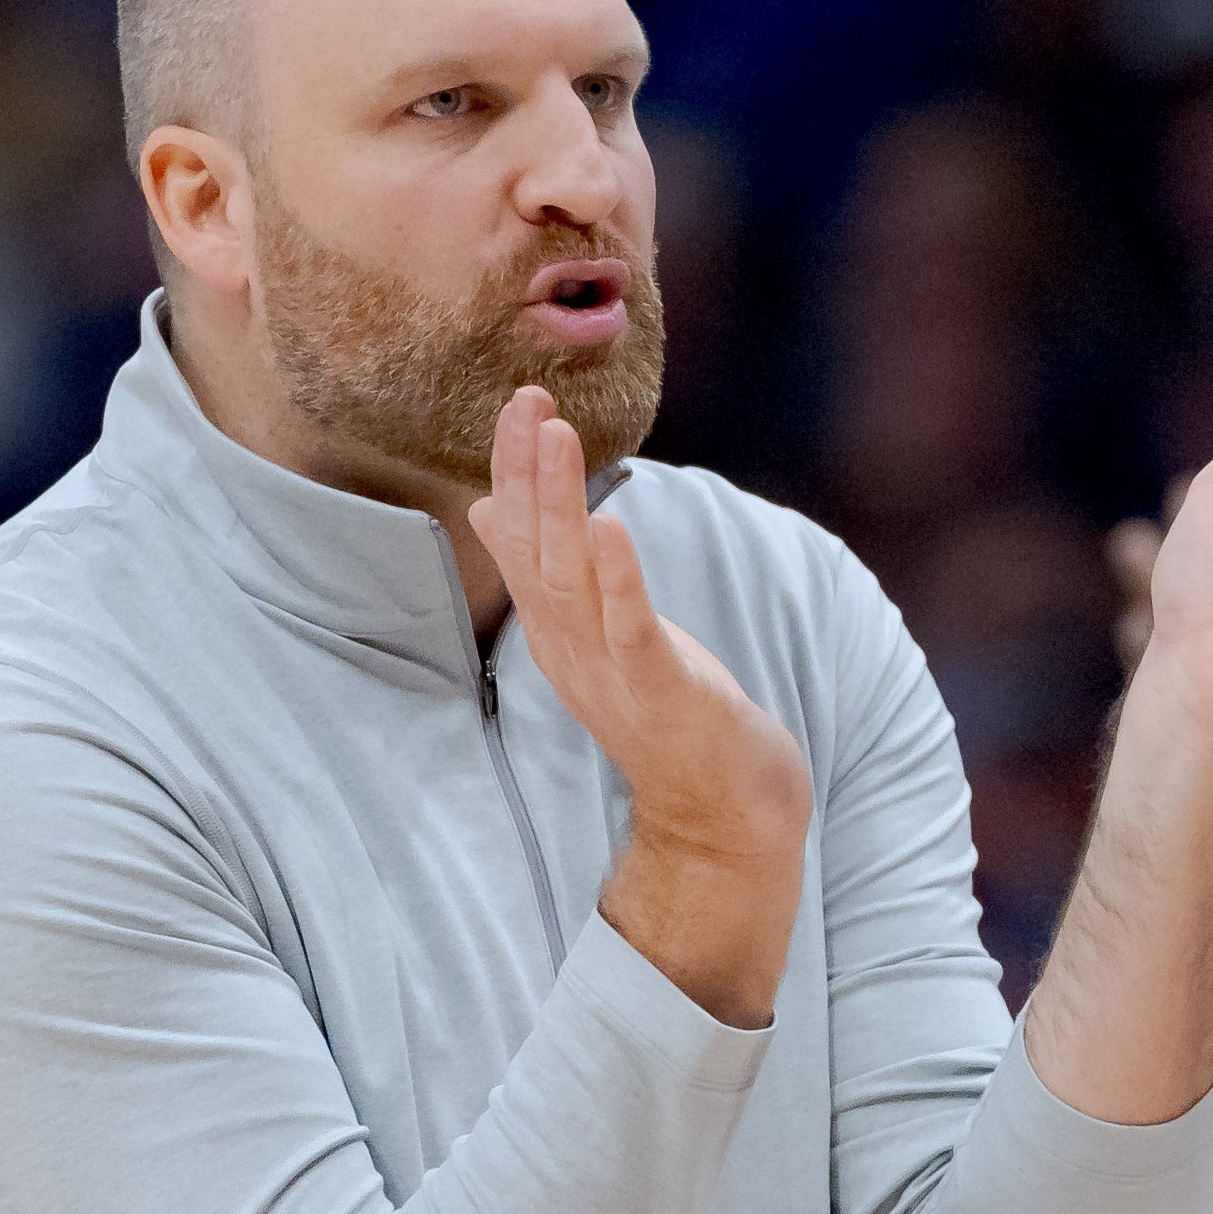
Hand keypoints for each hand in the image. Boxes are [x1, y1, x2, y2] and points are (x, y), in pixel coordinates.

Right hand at [469, 386, 808, 1022]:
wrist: (721, 812)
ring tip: (556, 437)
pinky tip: (609, 526)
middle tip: (527, 400)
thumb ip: (547, 571)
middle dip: (528, 473)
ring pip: (570, 580)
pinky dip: (617, 578)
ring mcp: (609, 672)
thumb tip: (490, 505)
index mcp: (558, 630)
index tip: (519, 405)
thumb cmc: (665, 712)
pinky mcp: (658, 691)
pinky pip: (629, 629)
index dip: (517, 473)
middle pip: (534, 552)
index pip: (521, 541)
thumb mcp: (598, 630)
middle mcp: (570, 648)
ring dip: (559, 506)